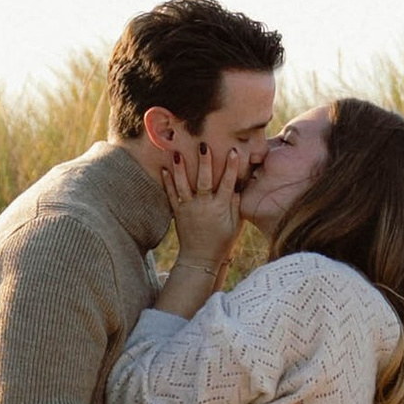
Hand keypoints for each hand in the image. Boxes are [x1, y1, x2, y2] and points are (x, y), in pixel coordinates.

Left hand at [160, 137, 247, 274]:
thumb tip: (239, 185)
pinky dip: (167, 182)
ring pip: (184, 185)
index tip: (233, 152)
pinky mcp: (178, 213)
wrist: (200, 259)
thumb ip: (236, 204)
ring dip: (180, 169)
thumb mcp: (235, 225)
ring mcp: (189, 208)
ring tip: (177, 153)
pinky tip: (164, 169)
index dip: (231, 167)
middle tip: (203, 145)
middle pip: (205, 181)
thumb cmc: (222, 241)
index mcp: (221, 207)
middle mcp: (204, 206)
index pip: (228, 183)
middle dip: (204, 163)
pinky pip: (171, 195)